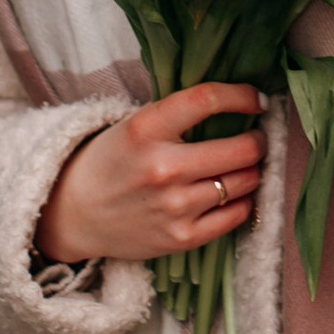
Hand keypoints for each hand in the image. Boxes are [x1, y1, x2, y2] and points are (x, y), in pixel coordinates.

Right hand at [38, 83, 264, 266]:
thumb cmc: (110, 162)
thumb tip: (237, 103)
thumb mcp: (133, 125)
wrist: (75, 214)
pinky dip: (243, 200)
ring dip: (252, 170)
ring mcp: (175, 206)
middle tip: (256, 138)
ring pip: (245, 181)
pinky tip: (234, 193)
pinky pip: (237, 214)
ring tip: (243, 166)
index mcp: (146, 130)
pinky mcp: (182, 237)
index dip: (242, 96)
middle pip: (241, 149)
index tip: (258, 100)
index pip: (207, 100)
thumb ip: (177, 114)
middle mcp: (163, 168)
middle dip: (258, 141)